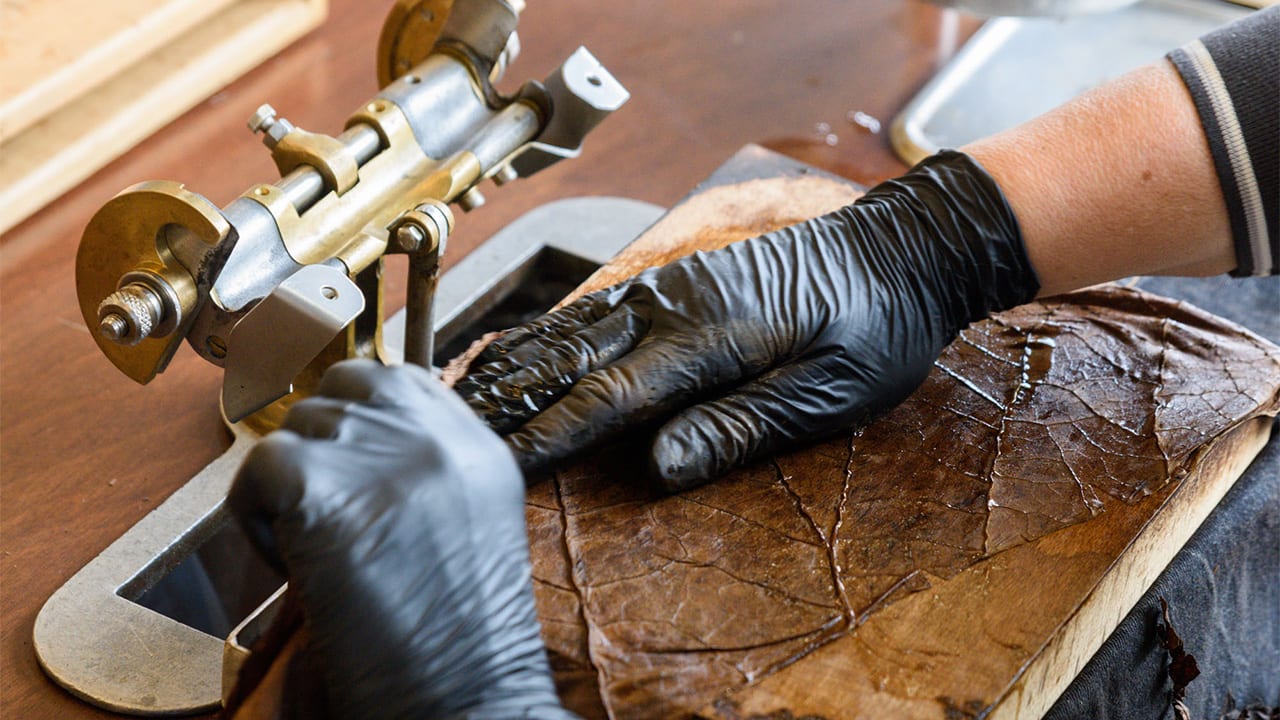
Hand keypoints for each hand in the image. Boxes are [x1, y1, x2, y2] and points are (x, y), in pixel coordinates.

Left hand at [228, 360, 573, 719]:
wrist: (465, 697)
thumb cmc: (462, 640)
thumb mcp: (474, 524)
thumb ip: (429, 470)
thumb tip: (357, 450)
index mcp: (476, 445)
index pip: (398, 380)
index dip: (358, 416)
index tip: (346, 465)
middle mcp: (435, 438)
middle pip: (342, 390)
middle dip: (320, 447)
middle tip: (324, 513)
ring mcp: (382, 459)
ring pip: (297, 428)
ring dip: (289, 485)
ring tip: (316, 551)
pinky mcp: (325, 493)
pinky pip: (258, 469)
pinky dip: (254, 517)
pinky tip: (292, 563)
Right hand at [458, 151, 1039, 490]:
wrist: (904, 250)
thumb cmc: (878, 328)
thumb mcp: (829, 394)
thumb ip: (739, 428)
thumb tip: (656, 468)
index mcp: (708, 339)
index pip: (605, 397)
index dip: (545, 437)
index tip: (495, 468)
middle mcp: (673, 304)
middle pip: (568, 360)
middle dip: (505, 404)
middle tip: (446, 439)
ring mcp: (669, 284)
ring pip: (568, 328)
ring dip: (512, 366)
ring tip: (458, 398)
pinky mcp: (676, 278)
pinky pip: (592, 306)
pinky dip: (543, 332)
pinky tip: (518, 348)